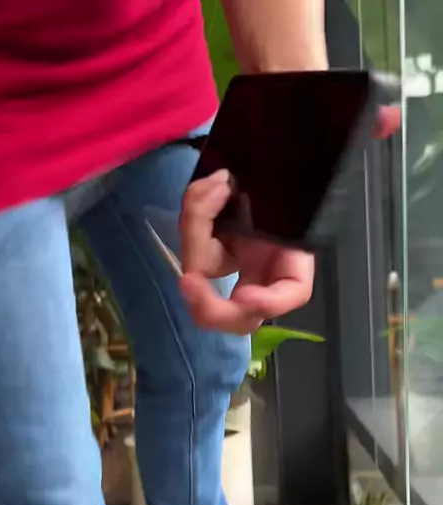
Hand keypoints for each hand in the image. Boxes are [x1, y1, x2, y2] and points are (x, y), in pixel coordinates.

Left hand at [178, 106, 400, 333]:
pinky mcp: (205, 234)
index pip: (292, 292)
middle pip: (237, 313)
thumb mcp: (331, 132)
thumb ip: (361, 130)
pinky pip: (192, 241)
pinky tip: (206, 187)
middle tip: (189, 282)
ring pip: (204, 274)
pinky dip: (192, 220)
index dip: (270, 304)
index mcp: (296, 250)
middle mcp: (264, 261)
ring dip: (196, 236)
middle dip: (211, 309)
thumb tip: (390, 119)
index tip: (245, 296)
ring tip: (210, 189)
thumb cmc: (302, 133)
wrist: (269, 116)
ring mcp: (234, 251)